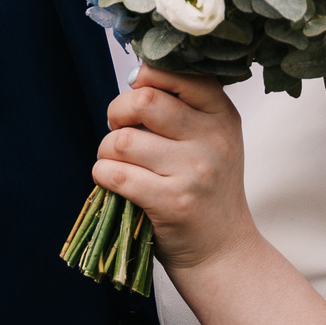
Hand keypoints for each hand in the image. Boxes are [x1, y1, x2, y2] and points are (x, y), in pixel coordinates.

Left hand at [96, 66, 256, 270]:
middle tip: (120, 131)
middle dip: (117, 113)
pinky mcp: (173, 203)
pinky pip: (116, 174)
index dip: (145, 79)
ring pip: (122, 140)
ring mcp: (194, 172)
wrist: (222, 251)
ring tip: (118, 163)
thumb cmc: (204, 190)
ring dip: (106, 151)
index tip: (137, 99)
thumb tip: (134, 76)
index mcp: (222, 115)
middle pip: (143, 101)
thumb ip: (181, 106)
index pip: (177, 73)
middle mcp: (213, 139)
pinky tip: (114, 182)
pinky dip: (103, 176)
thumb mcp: (210, 141)